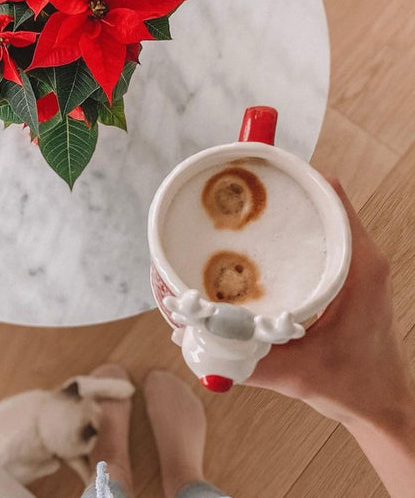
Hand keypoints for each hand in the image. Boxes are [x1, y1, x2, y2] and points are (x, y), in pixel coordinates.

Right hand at [246, 179, 414, 429]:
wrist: (381, 406)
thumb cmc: (352, 387)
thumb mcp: (297, 374)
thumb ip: (245, 359)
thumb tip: (191, 337)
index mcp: (359, 269)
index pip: (331, 198)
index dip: (295, 175)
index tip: (257, 167)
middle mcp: (359, 258)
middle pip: (319, 199)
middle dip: (278, 188)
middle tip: (236, 188)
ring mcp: (353, 265)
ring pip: (318, 216)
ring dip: (283, 208)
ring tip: (239, 209)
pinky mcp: (343, 275)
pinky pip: (316, 236)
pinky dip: (289, 231)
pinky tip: (255, 245)